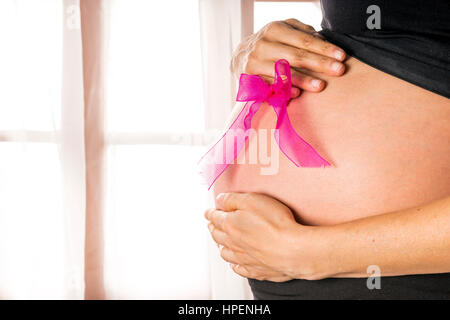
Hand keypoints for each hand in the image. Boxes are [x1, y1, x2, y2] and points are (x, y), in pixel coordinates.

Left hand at [205, 192, 329, 280]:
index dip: (211, 213)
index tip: (208, 212)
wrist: (292, 250)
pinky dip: (234, 264)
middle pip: (217, 235)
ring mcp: (244, 259)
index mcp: (230, 225)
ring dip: (221, 246)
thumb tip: (221, 200)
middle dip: (213, 228)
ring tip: (221, 242)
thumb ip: (233, 199)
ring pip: (226, 253)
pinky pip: (239, 269)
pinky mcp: (256, 270)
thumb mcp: (252, 200)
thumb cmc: (275, 224)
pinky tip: (235, 263)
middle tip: (212, 225)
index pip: (215, 218)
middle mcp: (233, 243)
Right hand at [231, 18, 345, 96]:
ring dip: (303, 79)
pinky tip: (297, 94)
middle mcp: (264, 44)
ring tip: (320, 86)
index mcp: (275, 29)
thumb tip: (324, 41)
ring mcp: (255, 62)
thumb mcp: (285, 31)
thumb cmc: (271, 43)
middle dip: (319, 63)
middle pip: (296, 55)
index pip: (304, 40)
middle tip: (339, 70)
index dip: (324, 48)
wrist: (239, 56)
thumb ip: (304, 33)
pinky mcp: (249, 78)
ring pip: (283, 72)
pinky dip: (284, 90)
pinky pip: (270, 86)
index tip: (342, 56)